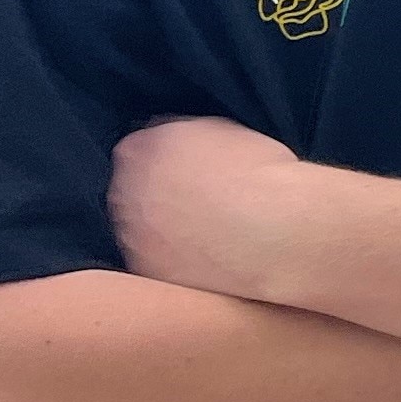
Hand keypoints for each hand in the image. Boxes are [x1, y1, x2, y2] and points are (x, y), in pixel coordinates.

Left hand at [109, 115, 313, 301]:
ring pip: (141, 229)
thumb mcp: (223, 129)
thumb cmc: (260, 177)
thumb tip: (183, 147)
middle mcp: (122, 191)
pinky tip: (210, 258)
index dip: (170, 161)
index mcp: (138, 150)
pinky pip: (157, 263)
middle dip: (159, 196)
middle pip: (133, 190)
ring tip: (210, 235)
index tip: (193, 170)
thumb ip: (186, 134)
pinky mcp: (148, 272)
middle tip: (202, 204)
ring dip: (165, 231)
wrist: (278, 234)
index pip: (141, 149)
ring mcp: (130, 236)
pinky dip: (177, 261)